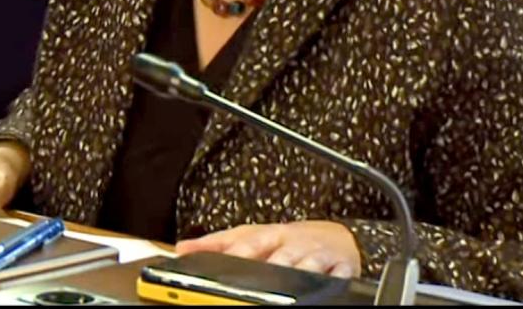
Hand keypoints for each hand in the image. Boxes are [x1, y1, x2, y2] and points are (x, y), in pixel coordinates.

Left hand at [176, 221, 361, 278]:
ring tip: (283, 284)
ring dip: (295, 271)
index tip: (215, 266)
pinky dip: (330, 280)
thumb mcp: (254, 235)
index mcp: (270, 234)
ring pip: (306, 263)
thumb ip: (219, 243)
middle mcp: (293, 243)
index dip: (233, 253)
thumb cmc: (288, 239)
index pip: (248, 242)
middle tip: (250, 280)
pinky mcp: (339, 267)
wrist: (336, 236)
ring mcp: (316, 255)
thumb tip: (182, 248)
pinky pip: (335, 275)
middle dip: (267, 264)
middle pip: (279, 254)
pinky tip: (320, 287)